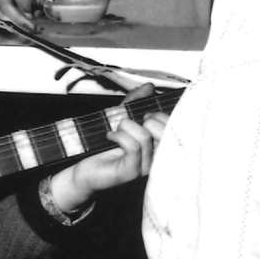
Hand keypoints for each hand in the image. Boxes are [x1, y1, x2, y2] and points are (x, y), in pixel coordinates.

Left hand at [47, 84, 166, 210]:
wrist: (85, 171)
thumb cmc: (104, 148)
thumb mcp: (121, 119)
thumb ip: (135, 102)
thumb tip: (149, 86)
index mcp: (160, 148)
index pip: (174, 128)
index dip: (160, 115)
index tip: (143, 115)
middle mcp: (158, 160)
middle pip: (165, 132)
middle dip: (147, 119)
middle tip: (129, 122)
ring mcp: (146, 168)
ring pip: (145, 136)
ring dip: (126, 126)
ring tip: (115, 130)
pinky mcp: (131, 172)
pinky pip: (132, 146)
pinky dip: (118, 135)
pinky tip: (110, 136)